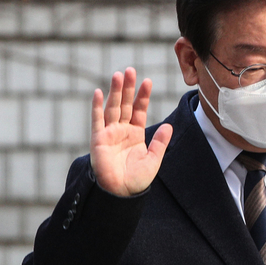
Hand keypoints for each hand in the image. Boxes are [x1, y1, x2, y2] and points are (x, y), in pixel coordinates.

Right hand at [90, 68, 172, 195]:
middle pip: (125, 104)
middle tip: (131, 70)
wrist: (121, 194)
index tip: (148, 81)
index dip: (143, 96)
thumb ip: (160, 142)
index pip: (139, 110)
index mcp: (135, 134)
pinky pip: (97, 120)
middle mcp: (121, 130)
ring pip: (113, 108)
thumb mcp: (153, 160)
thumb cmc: (136, 180)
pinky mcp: (98, 140)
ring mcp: (109, 133)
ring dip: (115, 92)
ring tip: (119, 75)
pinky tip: (99, 92)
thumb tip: (168, 126)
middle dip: (128, 88)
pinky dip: (97, 106)